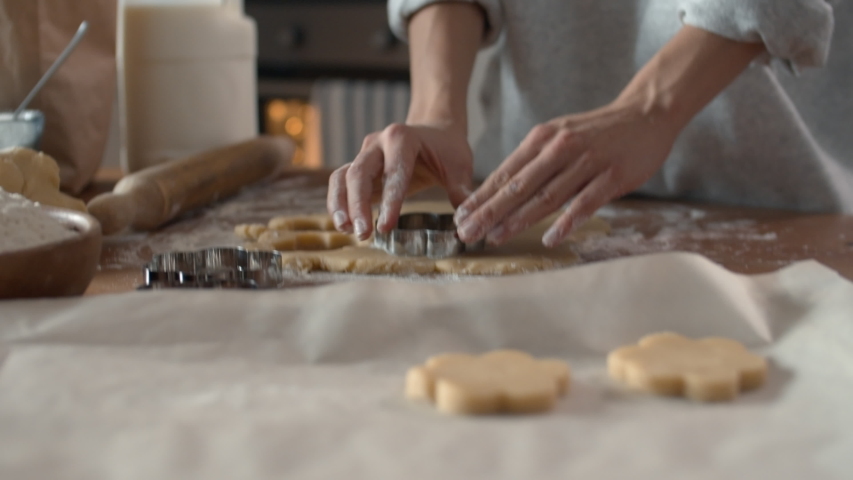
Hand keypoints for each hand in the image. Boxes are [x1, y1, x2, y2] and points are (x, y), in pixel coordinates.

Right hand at [327, 122, 473, 239]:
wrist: (434, 130)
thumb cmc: (447, 148)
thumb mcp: (459, 165)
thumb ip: (461, 190)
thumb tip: (465, 221)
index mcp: (403, 138)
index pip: (394, 172)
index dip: (389, 201)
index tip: (386, 227)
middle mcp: (377, 143)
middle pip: (358, 173)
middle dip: (358, 205)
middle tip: (363, 234)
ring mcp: (364, 154)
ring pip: (341, 177)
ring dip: (341, 205)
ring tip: (345, 230)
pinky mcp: (358, 166)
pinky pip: (340, 183)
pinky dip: (338, 203)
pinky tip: (344, 225)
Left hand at [454, 99, 679, 246]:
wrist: (646, 113)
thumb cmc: (597, 132)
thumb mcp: (559, 136)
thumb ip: (534, 161)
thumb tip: (500, 190)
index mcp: (542, 139)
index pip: (505, 172)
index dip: (481, 196)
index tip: (459, 217)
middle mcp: (559, 149)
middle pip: (518, 186)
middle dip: (489, 212)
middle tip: (467, 233)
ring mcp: (586, 162)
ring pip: (546, 196)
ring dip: (518, 220)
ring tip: (495, 237)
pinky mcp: (612, 176)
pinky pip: (585, 203)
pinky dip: (566, 222)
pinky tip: (549, 238)